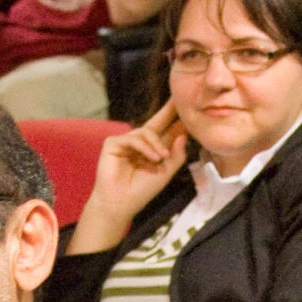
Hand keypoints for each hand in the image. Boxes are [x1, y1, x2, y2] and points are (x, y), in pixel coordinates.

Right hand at [67, 100, 187, 253]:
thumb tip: (184, 135)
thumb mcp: (165, 173)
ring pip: (145, 132)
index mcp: (152, 150)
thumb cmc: (142, 191)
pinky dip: (144, 147)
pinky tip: (152, 158)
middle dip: (167, 111)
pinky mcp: (113, 143)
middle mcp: (140, 143)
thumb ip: (176, 155)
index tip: (188, 108)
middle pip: (156, 123)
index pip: (166, 131)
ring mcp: (125, 142)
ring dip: (156, 144)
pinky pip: (133, 139)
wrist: (120, 203)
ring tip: (161, 158)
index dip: (176, 120)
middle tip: (178, 98)